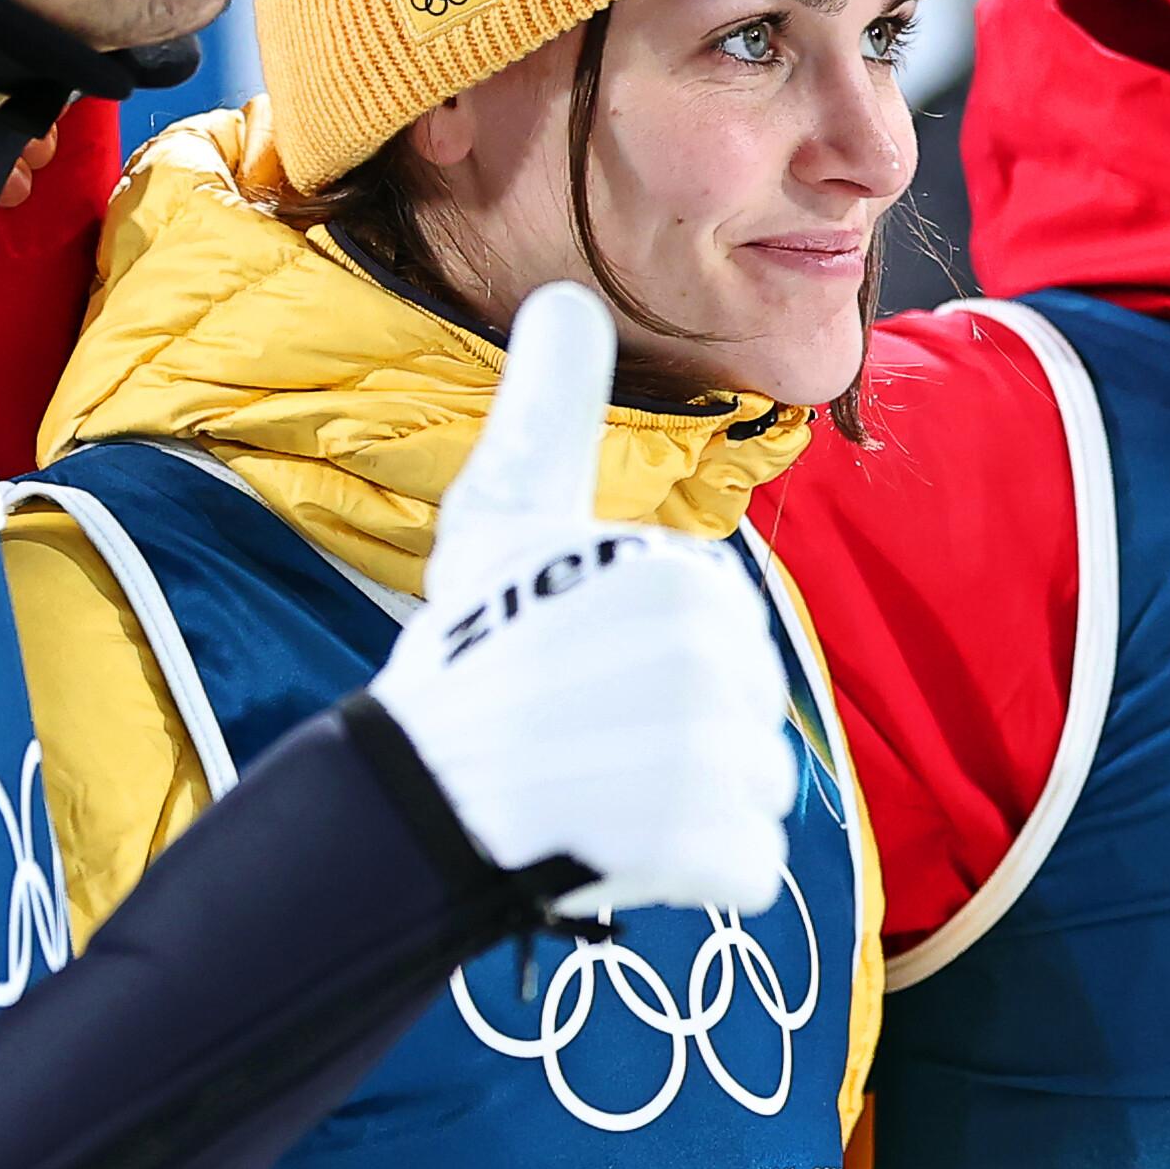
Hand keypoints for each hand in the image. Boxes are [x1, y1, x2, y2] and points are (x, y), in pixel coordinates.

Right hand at [364, 283, 792, 917]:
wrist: (415, 796)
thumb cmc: (469, 651)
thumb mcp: (505, 512)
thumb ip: (550, 407)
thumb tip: (564, 295)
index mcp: (682, 576)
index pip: (723, 634)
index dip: (654, 660)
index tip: (578, 665)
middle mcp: (711, 660)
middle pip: (749, 714)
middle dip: (680, 738)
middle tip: (584, 734)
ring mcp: (711, 760)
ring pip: (754, 790)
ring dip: (685, 805)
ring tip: (599, 791)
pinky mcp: (708, 851)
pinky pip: (749, 865)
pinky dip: (691, 872)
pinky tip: (616, 846)